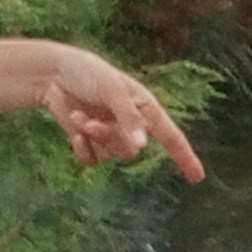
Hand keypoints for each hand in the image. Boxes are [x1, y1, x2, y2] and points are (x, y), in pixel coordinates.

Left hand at [37, 47, 205, 180]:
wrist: (53, 74)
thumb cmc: (88, 73)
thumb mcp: (113, 90)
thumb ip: (129, 118)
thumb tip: (143, 147)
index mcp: (146, 108)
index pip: (171, 137)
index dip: (186, 157)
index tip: (198, 177)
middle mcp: (132, 125)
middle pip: (132, 150)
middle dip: (110, 137)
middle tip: (91, 122)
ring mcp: (111, 135)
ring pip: (112, 154)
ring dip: (93, 138)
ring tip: (78, 117)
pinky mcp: (91, 143)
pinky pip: (93, 160)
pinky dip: (81, 148)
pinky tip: (73, 130)